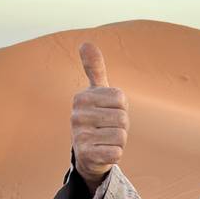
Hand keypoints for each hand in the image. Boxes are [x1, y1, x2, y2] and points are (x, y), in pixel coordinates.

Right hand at [70, 43, 128, 185]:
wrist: (87, 154)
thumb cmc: (96, 119)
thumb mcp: (96, 93)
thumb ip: (94, 69)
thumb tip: (86, 43)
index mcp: (82, 97)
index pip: (120, 99)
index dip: (121, 108)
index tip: (109, 112)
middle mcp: (77, 115)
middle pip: (122, 118)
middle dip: (121, 127)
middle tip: (107, 130)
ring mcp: (79, 136)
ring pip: (121, 136)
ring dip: (118, 141)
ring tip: (105, 140)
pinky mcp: (86, 155)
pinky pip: (116, 153)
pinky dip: (115, 154)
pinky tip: (104, 153)